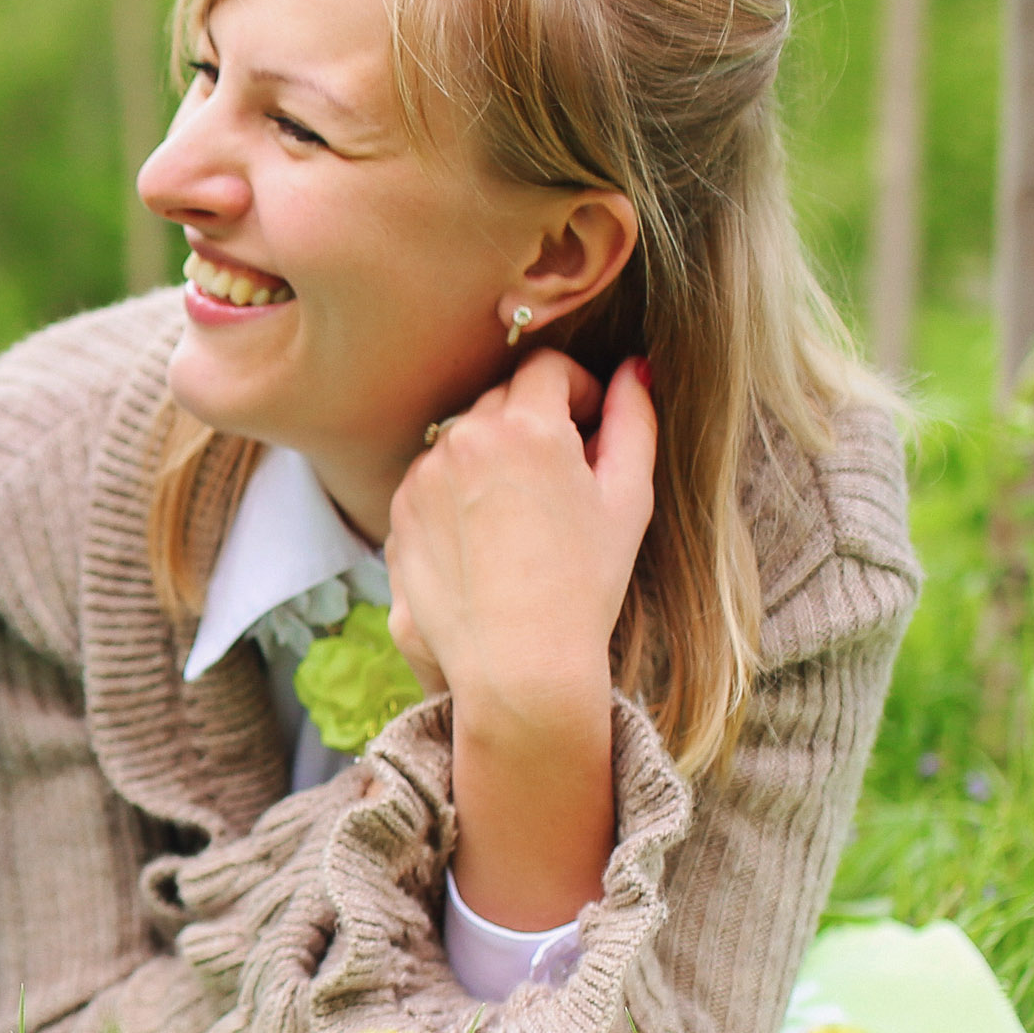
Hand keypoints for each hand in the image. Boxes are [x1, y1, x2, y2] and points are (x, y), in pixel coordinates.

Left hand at [384, 352, 654, 720]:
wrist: (517, 664)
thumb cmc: (584, 584)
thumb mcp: (628, 498)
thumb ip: (634, 419)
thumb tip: (636, 368)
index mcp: (526, 426)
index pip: (547, 368)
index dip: (578, 390)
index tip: (591, 424)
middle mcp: (464, 439)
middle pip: (502, 399)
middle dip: (535, 422)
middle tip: (564, 476)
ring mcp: (422, 475)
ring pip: (464, 438)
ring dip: (493, 455)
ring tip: (524, 516)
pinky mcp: (397, 510)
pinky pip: (432, 478)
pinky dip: (458, 491)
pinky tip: (487, 540)